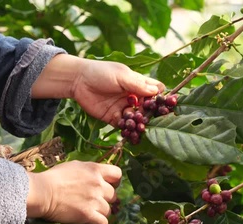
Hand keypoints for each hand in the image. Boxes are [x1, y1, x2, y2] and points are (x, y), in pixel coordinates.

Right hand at [26, 161, 120, 223]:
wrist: (42, 191)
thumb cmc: (54, 177)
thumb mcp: (75, 166)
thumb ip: (89, 171)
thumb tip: (96, 176)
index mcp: (95, 169)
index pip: (117, 174)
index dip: (115, 182)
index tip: (109, 186)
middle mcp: (98, 184)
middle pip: (113, 195)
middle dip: (106, 199)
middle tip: (95, 203)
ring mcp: (94, 200)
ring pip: (108, 210)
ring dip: (101, 213)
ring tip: (90, 214)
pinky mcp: (88, 214)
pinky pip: (103, 223)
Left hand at [31, 54, 164, 125]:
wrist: (77, 81)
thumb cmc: (100, 73)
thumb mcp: (121, 76)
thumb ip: (138, 84)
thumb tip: (156, 92)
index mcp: (138, 84)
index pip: (156, 91)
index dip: (161, 98)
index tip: (165, 104)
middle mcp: (133, 97)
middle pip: (148, 108)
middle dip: (152, 114)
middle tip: (154, 118)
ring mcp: (124, 108)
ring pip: (138, 118)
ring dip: (140, 122)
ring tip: (141, 126)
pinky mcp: (114, 118)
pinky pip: (124, 126)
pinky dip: (128, 129)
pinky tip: (130, 131)